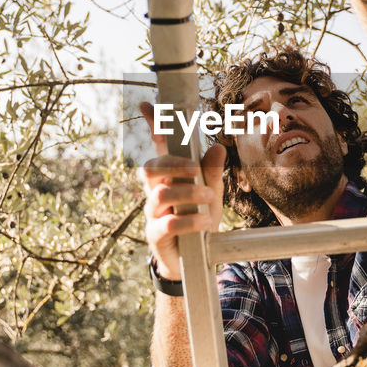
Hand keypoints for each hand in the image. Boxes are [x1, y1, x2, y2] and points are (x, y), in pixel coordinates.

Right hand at [139, 101, 225, 281]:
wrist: (192, 262)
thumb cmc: (199, 221)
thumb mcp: (211, 194)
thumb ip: (213, 172)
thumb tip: (218, 148)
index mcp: (168, 177)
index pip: (158, 148)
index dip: (152, 127)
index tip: (148, 105)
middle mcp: (155, 191)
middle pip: (151, 167)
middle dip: (174, 164)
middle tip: (197, 169)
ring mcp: (152, 213)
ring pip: (161, 193)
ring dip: (188, 193)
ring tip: (209, 198)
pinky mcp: (155, 235)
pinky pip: (168, 223)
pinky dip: (190, 220)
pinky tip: (206, 221)